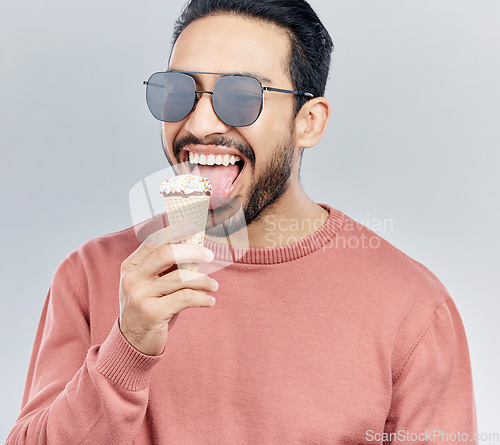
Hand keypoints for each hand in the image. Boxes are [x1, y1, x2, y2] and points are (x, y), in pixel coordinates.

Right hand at [118, 223, 217, 355]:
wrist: (132, 342)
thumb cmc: (149, 307)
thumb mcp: (151, 284)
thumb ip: (165, 268)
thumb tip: (196, 248)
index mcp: (130, 266)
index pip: (154, 240)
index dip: (176, 231)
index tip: (194, 226)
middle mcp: (132, 278)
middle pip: (166, 253)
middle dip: (193, 250)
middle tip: (210, 254)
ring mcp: (139, 295)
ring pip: (180, 277)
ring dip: (203, 280)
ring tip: (214, 286)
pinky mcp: (151, 313)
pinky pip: (185, 298)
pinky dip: (202, 298)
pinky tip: (210, 301)